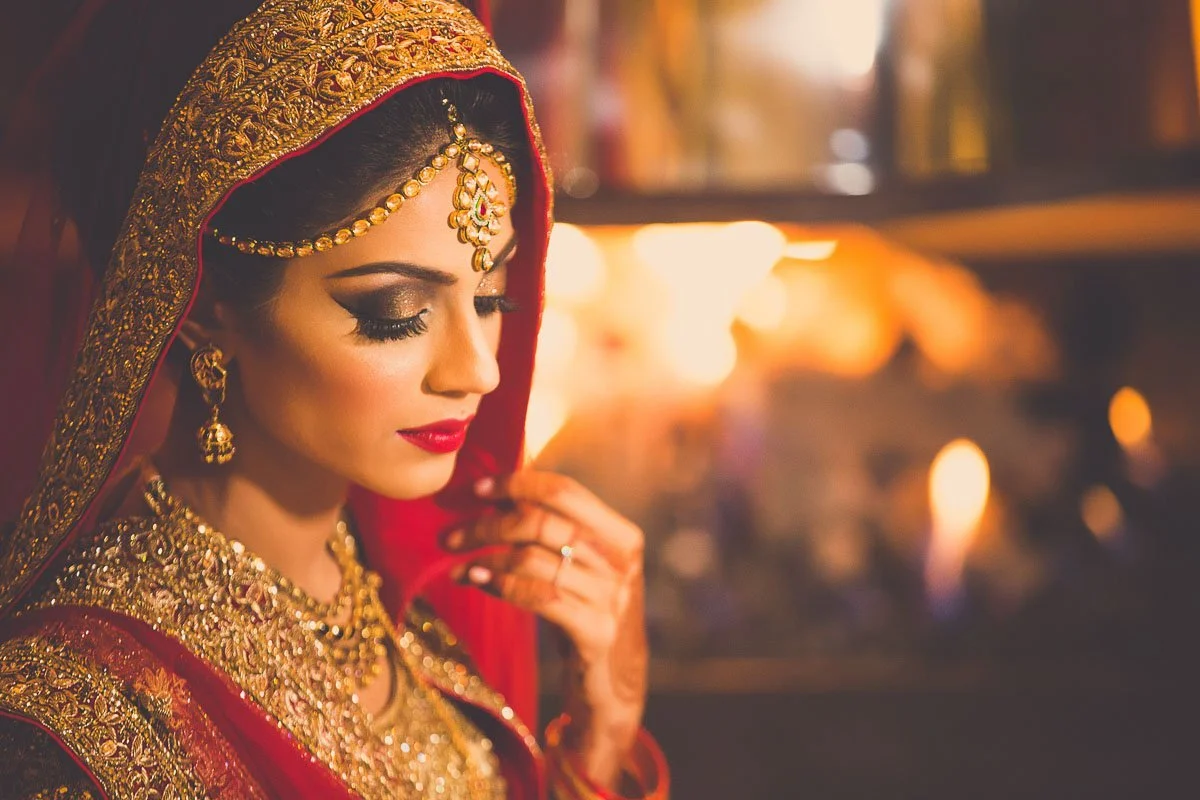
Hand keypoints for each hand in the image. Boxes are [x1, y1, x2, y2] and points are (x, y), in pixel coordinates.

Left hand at [444, 470, 648, 788]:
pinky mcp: (594, 630)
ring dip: (486, 556)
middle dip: (489, 524)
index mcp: (621, 535)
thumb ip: (557, 533)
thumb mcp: (584, 569)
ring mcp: (610, 597)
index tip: (477, 489)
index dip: (518, 483)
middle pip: (542, 522)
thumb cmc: (589, 614)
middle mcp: (620, 561)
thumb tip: (501, 493)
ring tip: (456, 561)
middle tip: (451, 535)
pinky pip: (536, 596)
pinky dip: (500, 584)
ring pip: (534, 558)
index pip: (565, 491)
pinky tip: (475, 581)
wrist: (615, 684)